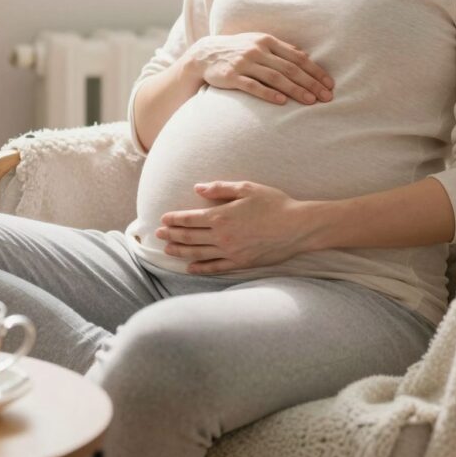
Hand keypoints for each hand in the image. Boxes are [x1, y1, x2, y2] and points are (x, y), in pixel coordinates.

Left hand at [155, 181, 314, 273]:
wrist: (297, 227)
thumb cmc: (274, 203)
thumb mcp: (247, 188)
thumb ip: (220, 188)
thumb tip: (198, 189)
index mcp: (222, 216)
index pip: (190, 219)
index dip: (174, 219)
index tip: (163, 220)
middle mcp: (222, 236)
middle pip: (190, 237)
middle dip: (172, 235)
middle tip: (158, 235)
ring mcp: (230, 252)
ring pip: (198, 253)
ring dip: (180, 251)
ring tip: (168, 250)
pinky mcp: (240, 263)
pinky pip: (215, 267)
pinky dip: (200, 268)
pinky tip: (190, 268)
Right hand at [189, 33, 334, 105]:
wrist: (204, 55)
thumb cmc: (238, 50)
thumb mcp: (259, 43)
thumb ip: (281, 48)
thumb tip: (305, 55)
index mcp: (267, 41)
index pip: (297, 57)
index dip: (315, 71)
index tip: (329, 84)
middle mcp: (257, 50)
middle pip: (290, 68)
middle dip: (310, 83)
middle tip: (326, 97)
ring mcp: (244, 63)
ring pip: (275, 77)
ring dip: (295, 90)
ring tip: (310, 101)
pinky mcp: (231, 76)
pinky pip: (253, 86)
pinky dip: (268, 94)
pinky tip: (282, 102)